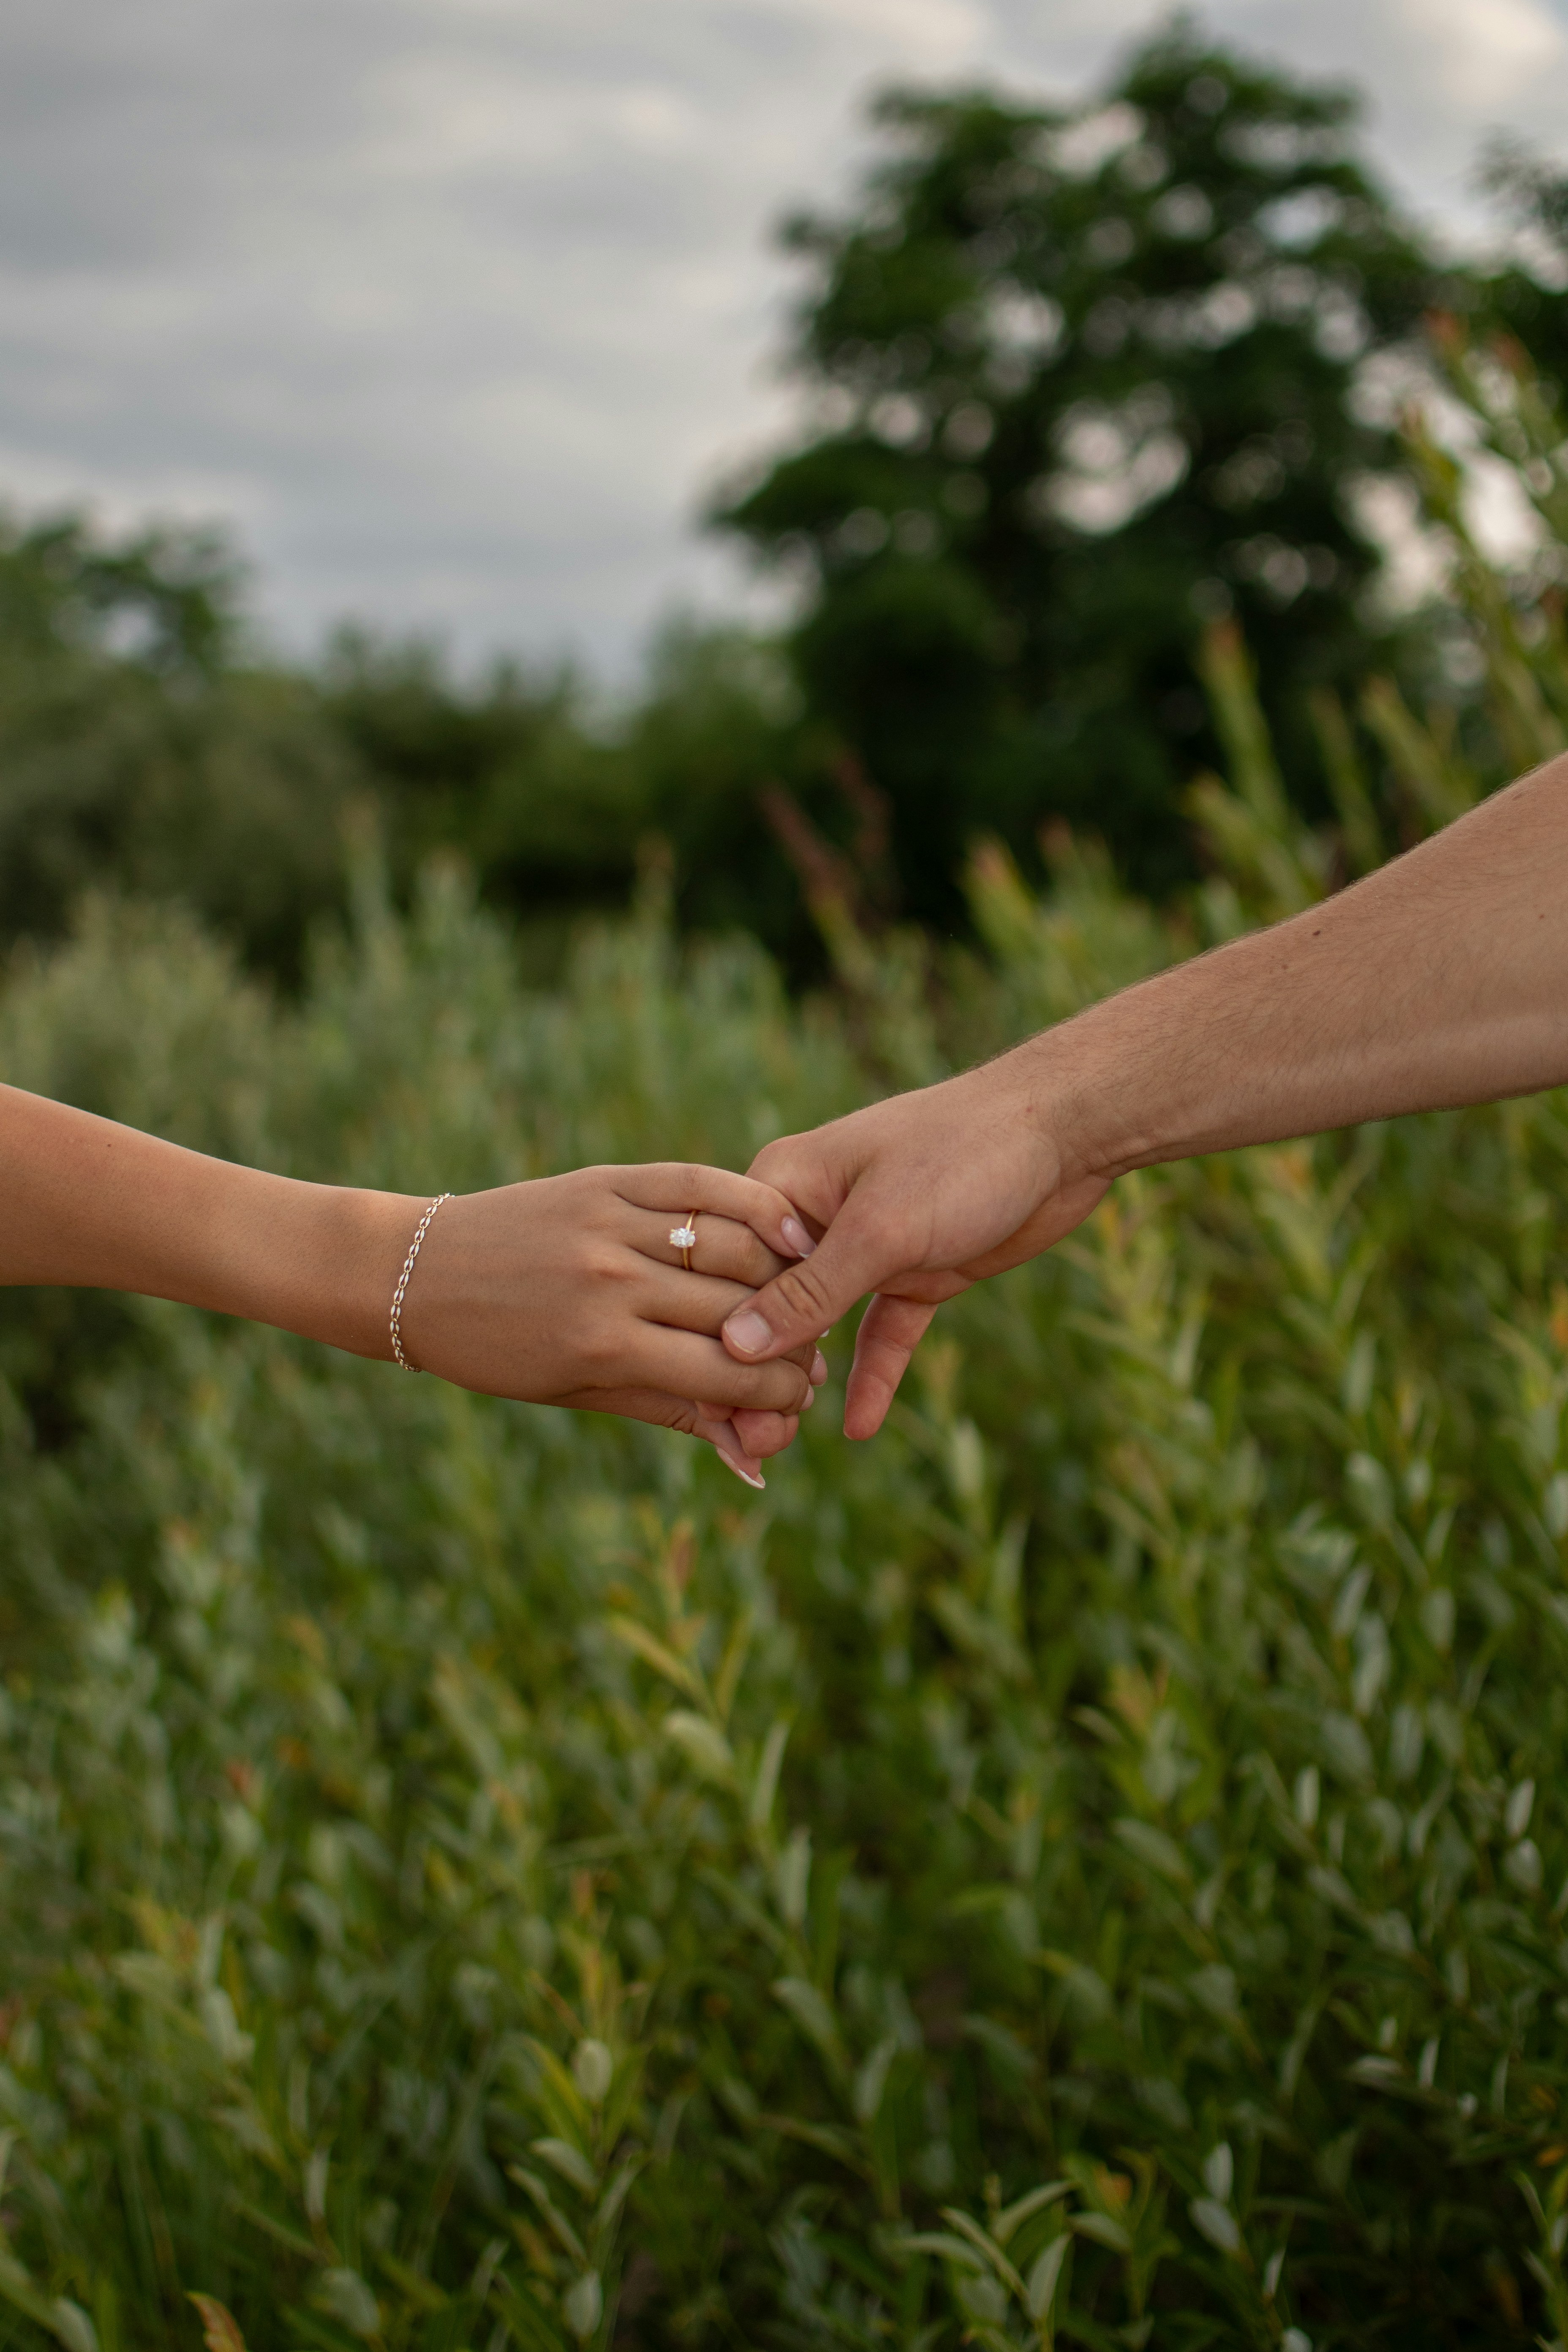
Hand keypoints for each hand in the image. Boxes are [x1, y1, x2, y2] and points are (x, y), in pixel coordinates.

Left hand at [395, 1162, 827, 1484]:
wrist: (417, 1273)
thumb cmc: (496, 1351)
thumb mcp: (577, 1393)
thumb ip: (670, 1411)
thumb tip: (755, 1458)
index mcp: (603, 1347)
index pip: (726, 1373)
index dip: (780, 1393)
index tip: (802, 1401)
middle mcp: (611, 1282)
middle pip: (739, 1311)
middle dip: (791, 1342)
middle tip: (810, 1354)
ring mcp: (609, 1224)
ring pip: (731, 1245)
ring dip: (784, 1274)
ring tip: (802, 1297)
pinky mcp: (604, 1179)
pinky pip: (698, 1183)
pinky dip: (752, 1201)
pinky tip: (789, 1226)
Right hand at [720, 1059, 1109, 1437]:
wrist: (1063, 1132)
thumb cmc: (964, 1153)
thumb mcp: (881, 1229)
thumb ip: (812, 1291)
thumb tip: (737, 1344)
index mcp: (785, 1184)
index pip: (728, 1268)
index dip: (716, 1334)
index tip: (712, 1402)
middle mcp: (815, 1215)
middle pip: (769, 1303)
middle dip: (757, 1369)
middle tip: (747, 1442)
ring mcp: (866, 1246)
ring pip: (821, 1326)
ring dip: (805, 1379)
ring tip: (777, 1444)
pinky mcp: (914, 1270)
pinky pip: (881, 1332)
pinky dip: (871, 1375)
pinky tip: (858, 1426)